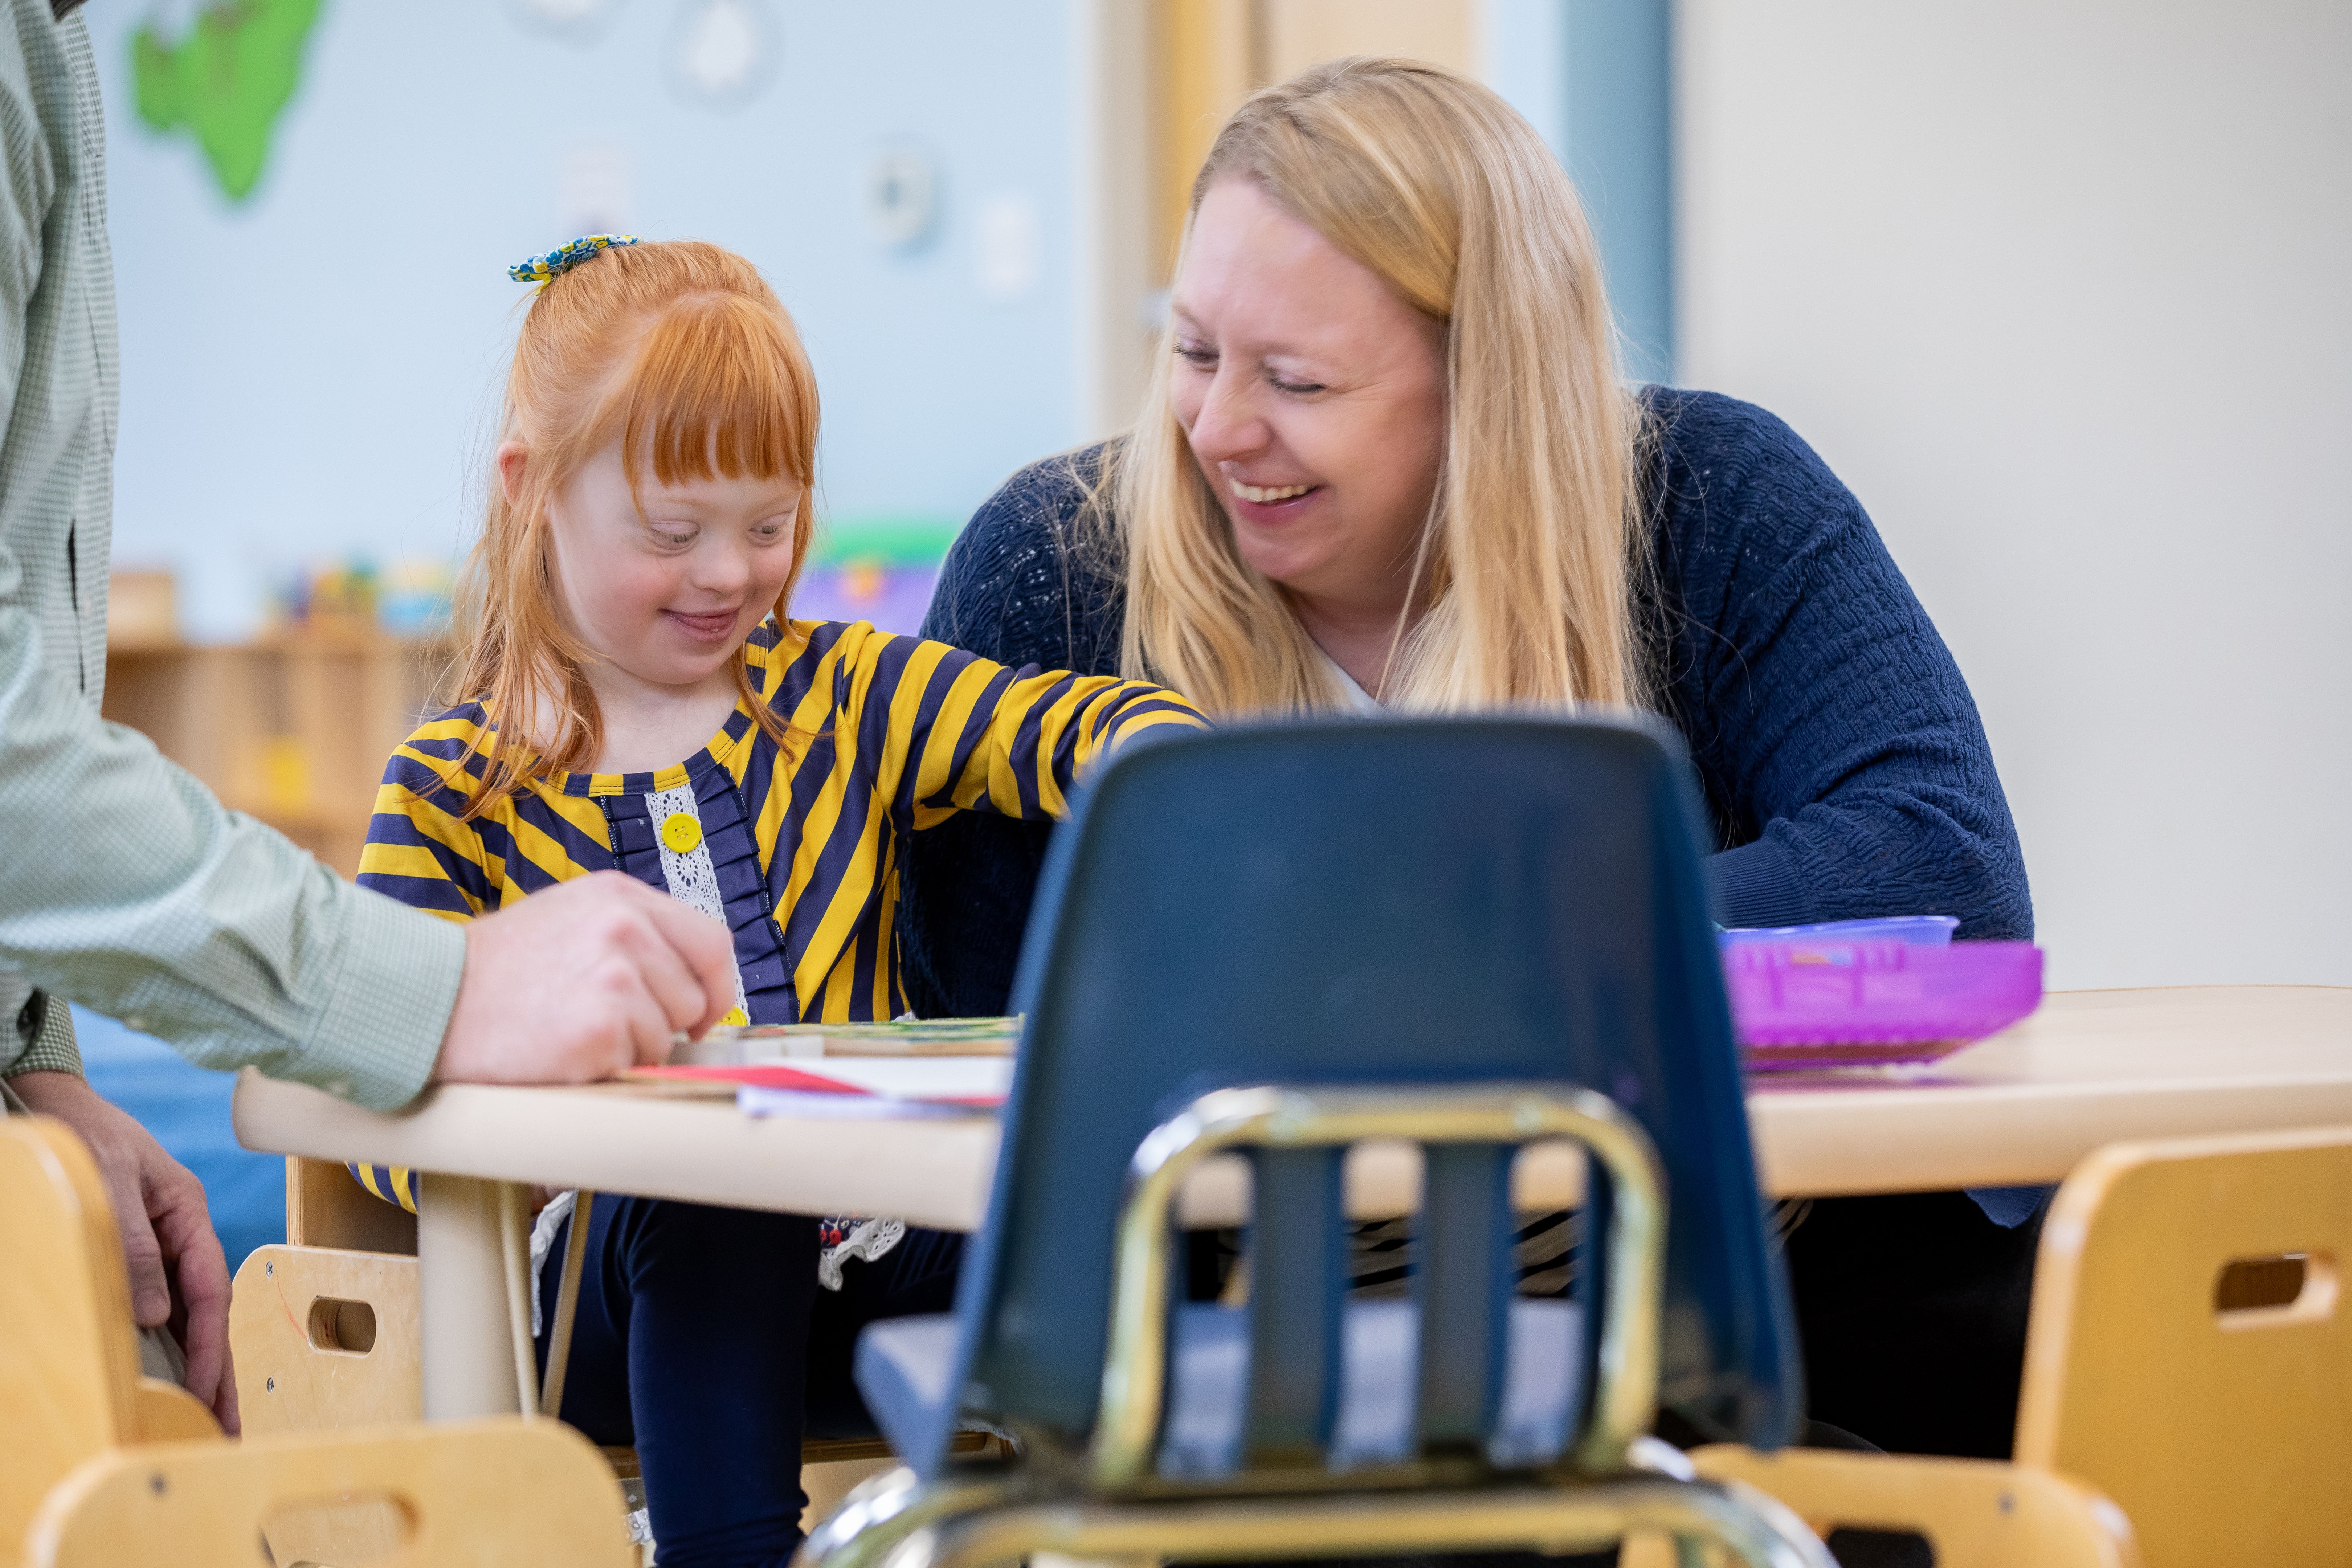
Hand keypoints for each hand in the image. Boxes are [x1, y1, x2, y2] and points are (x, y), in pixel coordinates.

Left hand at [5, 1071, 239, 1433]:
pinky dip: (174, 1345)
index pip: (209, 1291)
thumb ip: (135, 1244)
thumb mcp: (113, 1184)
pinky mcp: (143, 1255)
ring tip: (208, 1414)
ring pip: (190, 1315)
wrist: (64, 1110)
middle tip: (225, 1426)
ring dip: (202, 1365)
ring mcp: (165, 1247)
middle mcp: (182, 1236)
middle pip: (210, 1312)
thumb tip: (155, 1313)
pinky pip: (165, 1307)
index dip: (209, 1346)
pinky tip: (177, 1375)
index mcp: (187, 1215)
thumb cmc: (90, 1138)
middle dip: (220, 1371)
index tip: (204, 1392)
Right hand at [434, 870, 735, 1084]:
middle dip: (661, 1023)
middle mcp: (624, 928)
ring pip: (666, 1037)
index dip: (716, 987)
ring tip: (570, 1027)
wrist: (431, 999)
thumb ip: (634, 936)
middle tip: (601, 1021)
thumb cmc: (499, 969)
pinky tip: (559, 1047)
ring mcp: (614, 978)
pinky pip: (633, 1064)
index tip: (703, 1013)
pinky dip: (603, 1068)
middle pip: (693, 998)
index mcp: (621, 896)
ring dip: (628, 1047)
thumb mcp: (571, 919)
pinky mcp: (599, 1029)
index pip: (713, 943)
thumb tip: (694, 982)